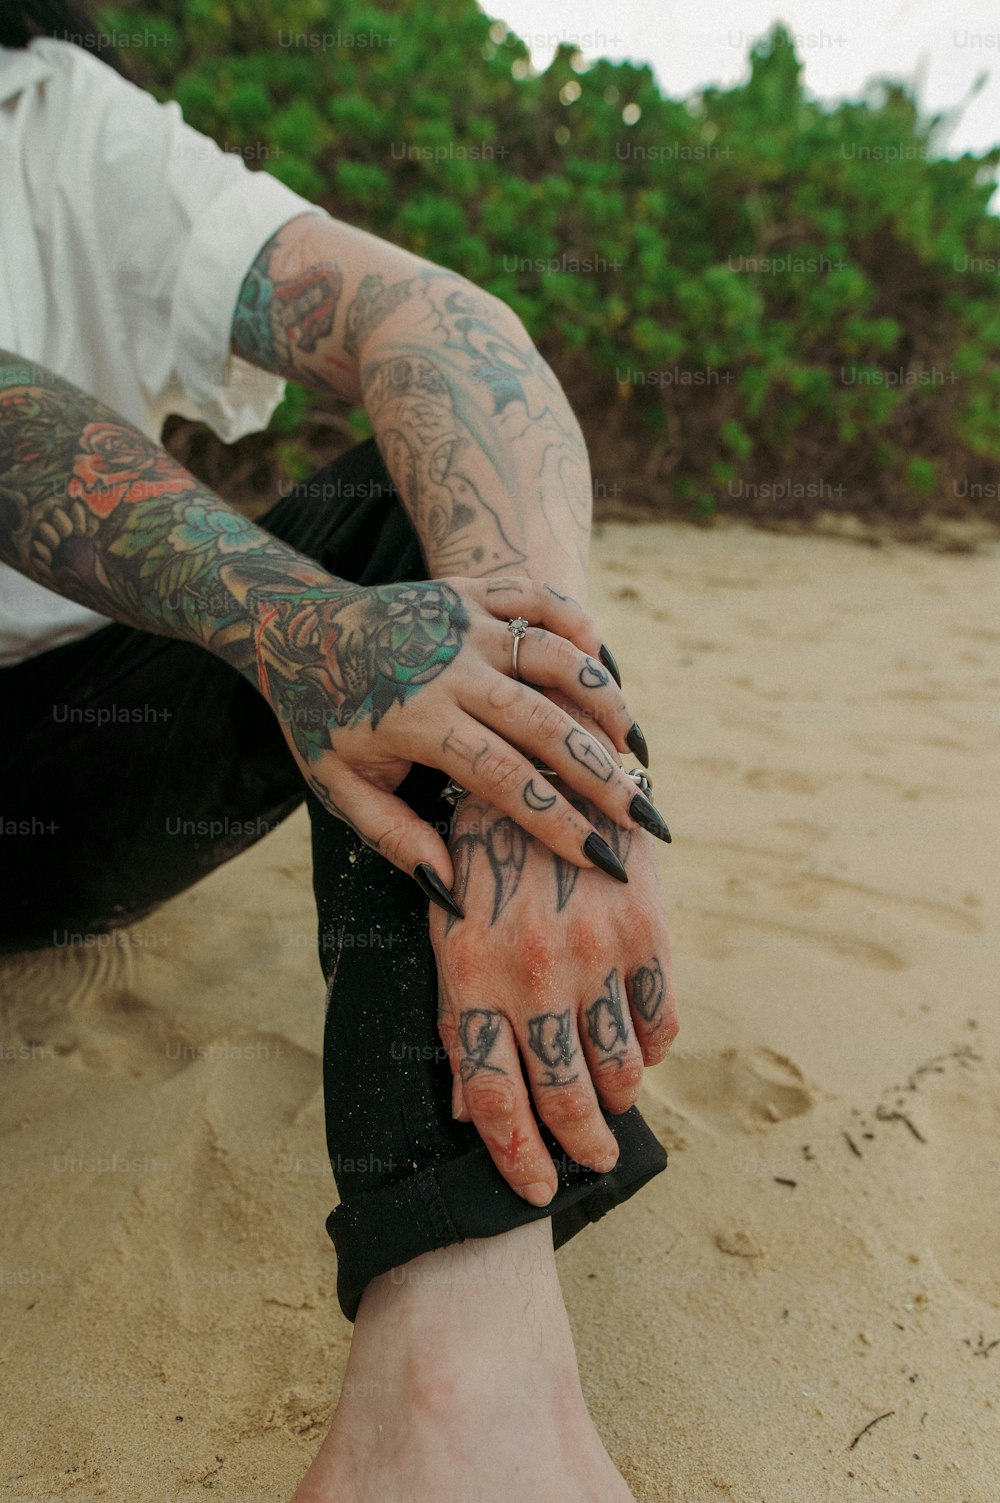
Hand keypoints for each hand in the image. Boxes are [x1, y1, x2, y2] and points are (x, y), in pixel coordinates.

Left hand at [221, 565, 666, 904]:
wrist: (292, 626)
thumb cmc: (320, 718)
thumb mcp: (339, 787)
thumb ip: (395, 839)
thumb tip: (456, 890)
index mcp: (415, 720)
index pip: (506, 779)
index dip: (559, 823)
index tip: (603, 860)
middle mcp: (448, 666)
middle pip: (547, 723)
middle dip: (602, 777)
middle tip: (644, 817)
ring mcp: (464, 621)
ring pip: (556, 657)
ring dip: (606, 703)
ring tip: (637, 751)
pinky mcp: (471, 590)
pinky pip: (541, 600)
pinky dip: (581, 630)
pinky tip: (606, 671)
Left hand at [431, 783, 678, 1201]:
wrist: (545, 763)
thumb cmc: (481, 854)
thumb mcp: (447, 926)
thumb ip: (457, 1016)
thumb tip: (466, 1109)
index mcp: (469, 976)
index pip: (492, 1097)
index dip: (516, 1158)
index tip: (534, 1192)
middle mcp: (532, 974)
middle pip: (562, 1095)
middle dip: (580, 1144)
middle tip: (594, 1161)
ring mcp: (594, 954)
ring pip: (618, 1068)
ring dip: (617, 1098)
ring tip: (612, 1104)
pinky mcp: (644, 932)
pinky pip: (659, 1024)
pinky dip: (651, 1049)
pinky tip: (639, 1048)